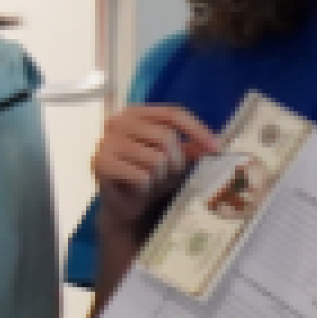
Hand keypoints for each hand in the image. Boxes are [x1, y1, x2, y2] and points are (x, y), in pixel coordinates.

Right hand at [91, 104, 218, 236]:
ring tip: (152, 182)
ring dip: (160, 177)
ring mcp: (106, 142)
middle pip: (165, 137)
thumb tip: (214, 146)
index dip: (195, 129)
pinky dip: (146, 187)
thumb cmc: (150, 175)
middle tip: (171, 175)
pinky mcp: (100, 164)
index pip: (171, 113)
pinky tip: (137, 189)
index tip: (215, 148)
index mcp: (136, 113)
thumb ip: (192, 147)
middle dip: (176, 162)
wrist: (125, 204)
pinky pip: (141, 177)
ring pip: (155, 159)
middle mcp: (117, 121)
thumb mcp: (175, 158)